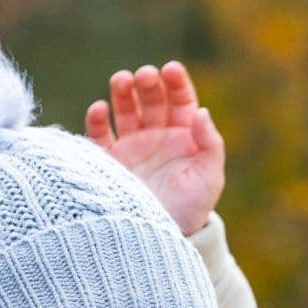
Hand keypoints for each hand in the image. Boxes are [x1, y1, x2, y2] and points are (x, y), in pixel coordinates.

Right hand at [84, 61, 223, 234]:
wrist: (163, 237)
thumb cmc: (192, 209)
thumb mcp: (209, 178)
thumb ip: (210, 144)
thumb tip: (201, 111)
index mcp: (184, 136)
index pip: (181, 100)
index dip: (176, 82)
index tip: (170, 70)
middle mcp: (158, 136)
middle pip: (151, 99)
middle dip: (148, 84)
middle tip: (144, 77)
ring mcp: (133, 146)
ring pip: (125, 109)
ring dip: (122, 92)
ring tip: (121, 80)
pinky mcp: (111, 161)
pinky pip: (100, 135)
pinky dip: (96, 119)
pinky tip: (99, 109)